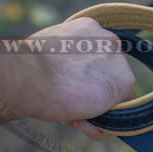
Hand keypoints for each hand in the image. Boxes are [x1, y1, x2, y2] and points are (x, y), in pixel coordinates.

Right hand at [19, 17, 135, 138]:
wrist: (30, 76)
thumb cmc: (28, 67)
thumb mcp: (50, 56)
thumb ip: (68, 64)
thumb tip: (71, 82)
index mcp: (90, 29)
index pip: (96, 59)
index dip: (81, 79)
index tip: (65, 87)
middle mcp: (109, 40)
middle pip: (105, 77)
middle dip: (88, 94)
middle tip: (65, 105)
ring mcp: (119, 62)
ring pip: (112, 94)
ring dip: (93, 110)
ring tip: (68, 113)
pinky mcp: (124, 83)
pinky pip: (119, 110)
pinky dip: (102, 122)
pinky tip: (80, 121)